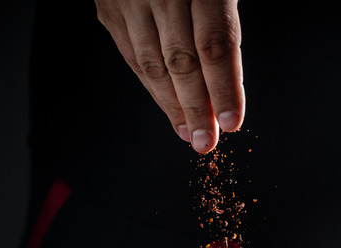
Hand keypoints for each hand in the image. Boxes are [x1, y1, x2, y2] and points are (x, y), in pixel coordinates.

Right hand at [95, 0, 244, 152]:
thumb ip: (220, 24)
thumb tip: (224, 89)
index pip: (214, 45)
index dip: (224, 88)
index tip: (231, 122)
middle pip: (181, 61)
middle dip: (196, 108)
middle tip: (205, 141)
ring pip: (151, 64)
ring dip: (171, 105)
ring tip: (186, 132)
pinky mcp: (109, 7)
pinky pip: (131, 54)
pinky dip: (150, 85)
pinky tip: (166, 105)